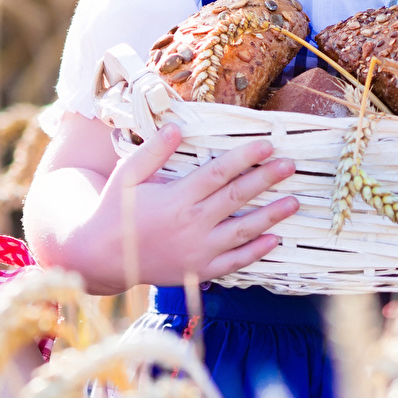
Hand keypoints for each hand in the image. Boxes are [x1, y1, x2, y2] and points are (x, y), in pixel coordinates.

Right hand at [70, 122, 298, 293]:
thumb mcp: (127, 175)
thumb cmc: (116, 211)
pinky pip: (235, 262)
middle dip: (266, 180)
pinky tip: (275, 240)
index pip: (219, 173)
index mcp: (176, 198)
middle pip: (237, 198)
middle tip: (290, 166)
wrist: (102, 257)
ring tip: (294, 202)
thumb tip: (178, 127)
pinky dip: (257, 252)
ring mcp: (198, 250)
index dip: (245, 158)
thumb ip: (154, 151)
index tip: (268, 145)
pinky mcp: (199, 270)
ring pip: (243, 231)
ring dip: (271, 216)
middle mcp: (192, 224)